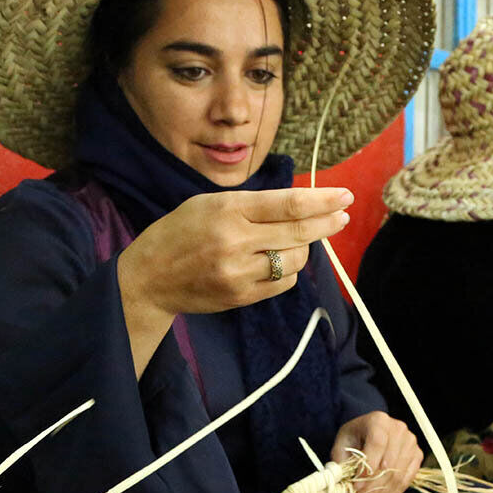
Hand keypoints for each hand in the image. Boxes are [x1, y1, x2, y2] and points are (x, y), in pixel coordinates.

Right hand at [121, 187, 352, 315]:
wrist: (149, 278)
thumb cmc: (179, 232)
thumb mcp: (209, 203)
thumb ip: (252, 204)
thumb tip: (299, 205)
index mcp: (227, 210)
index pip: (287, 204)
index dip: (321, 200)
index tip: (343, 195)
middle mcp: (235, 241)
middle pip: (298, 232)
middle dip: (327, 222)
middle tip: (343, 215)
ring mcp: (239, 272)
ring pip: (294, 260)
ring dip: (304, 248)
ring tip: (297, 240)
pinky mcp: (241, 296)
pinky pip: (283, 283)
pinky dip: (289, 270)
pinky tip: (281, 260)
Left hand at [330, 411, 421, 492]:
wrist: (370, 432)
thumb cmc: (354, 438)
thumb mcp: (342, 445)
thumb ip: (341, 464)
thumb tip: (344, 487)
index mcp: (378, 420)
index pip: (377, 443)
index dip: (367, 467)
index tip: (356, 487)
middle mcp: (398, 429)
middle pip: (389, 463)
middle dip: (372, 488)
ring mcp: (410, 443)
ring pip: (398, 475)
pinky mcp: (417, 456)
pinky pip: (406, 480)